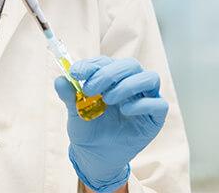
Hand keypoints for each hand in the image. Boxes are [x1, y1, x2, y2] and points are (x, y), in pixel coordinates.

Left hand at [54, 57, 168, 192]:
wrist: (96, 156)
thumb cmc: (89, 129)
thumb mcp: (75, 112)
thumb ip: (70, 96)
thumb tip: (60, 80)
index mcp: (112, 78)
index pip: (107, 62)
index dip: (92, 64)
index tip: (75, 73)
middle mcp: (132, 83)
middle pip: (130, 65)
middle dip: (109, 73)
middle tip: (90, 89)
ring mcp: (146, 98)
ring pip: (150, 78)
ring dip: (127, 85)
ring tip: (108, 99)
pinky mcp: (155, 117)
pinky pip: (159, 104)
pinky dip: (142, 104)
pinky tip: (125, 111)